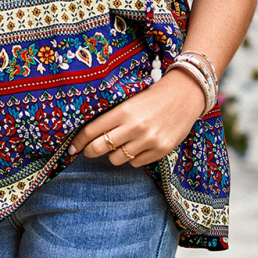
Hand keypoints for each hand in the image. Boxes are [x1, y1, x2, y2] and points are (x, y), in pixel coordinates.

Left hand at [68, 69, 205, 166]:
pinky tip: (139, 145)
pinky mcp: (160, 150)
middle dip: (90, 151)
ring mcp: (148, 140)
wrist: (185, 95)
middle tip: (89, 151)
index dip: (78, 142)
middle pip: (99, 149)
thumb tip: (89, 136)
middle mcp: (133, 127)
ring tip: (122, 144)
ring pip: (116, 160)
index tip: (72, 148)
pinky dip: (134, 157)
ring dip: (114, 154)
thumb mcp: (129, 102)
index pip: (91, 131)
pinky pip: (135, 163)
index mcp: (123, 111)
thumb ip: (112, 118)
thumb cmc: (152, 97)